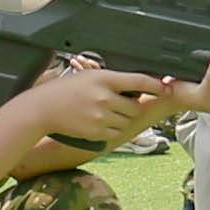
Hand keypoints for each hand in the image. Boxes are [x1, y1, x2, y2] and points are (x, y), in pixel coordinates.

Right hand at [8, 58, 166, 153]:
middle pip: (135, 106)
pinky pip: (116, 133)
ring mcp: (101, 116)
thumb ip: (111, 81)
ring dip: (123, 119)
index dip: (155, 84)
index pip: (138, 80)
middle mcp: (105, 97)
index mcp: (104, 78)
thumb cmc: (66, 90)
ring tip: (106, 112)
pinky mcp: (96, 132)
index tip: (166, 87)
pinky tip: (100, 122)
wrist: (43, 109)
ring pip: (127, 121)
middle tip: (122, 103)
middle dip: (133, 106)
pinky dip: (113, 130)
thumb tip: (135, 87)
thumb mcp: (89, 76)